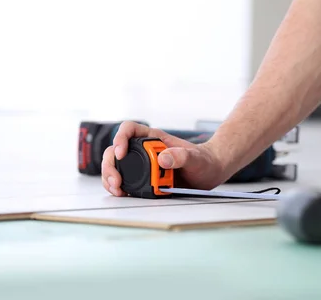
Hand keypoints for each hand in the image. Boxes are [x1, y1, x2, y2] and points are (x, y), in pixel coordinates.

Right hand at [101, 121, 227, 196]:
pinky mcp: (144, 177)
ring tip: (117, 189)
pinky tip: (121, 193)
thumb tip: (162, 159)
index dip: (120, 138)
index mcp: (154, 138)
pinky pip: (124, 178)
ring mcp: (142, 164)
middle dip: (111, 164)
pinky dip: (118, 186)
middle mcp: (144, 149)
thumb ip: (182, 156)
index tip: (121, 153)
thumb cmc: (204, 161)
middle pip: (116, 149)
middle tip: (116, 181)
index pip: (130, 129)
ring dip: (110, 176)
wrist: (210, 172)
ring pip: (116, 165)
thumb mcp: (196, 158)